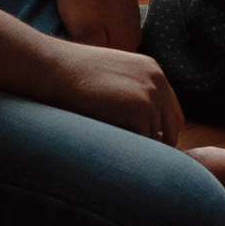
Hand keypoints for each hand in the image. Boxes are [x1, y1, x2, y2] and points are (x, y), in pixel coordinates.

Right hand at [51, 42, 185, 141]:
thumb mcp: (111, 77)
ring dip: (136, 147)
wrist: (52, 69)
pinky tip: (105, 140)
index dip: (159, 131)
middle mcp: (158, 82)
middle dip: (154, 144)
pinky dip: (126, 148)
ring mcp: (151, 96)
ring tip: (109, 143)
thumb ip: (130, 95)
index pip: (171, 113)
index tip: (142, 146)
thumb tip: (142, 130)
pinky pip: (141, 144)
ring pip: (155, 138)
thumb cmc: (71, 76)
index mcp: (152, 72)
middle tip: (129, 156)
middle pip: (171, 128)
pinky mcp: (140, 112)